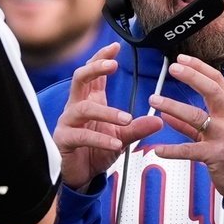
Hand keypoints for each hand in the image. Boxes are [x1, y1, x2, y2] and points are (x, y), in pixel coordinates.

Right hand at [53, 43, 161, 190]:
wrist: (81, 176)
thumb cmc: (96, 151)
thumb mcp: (122, 138)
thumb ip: (138, 128)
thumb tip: (159, 121)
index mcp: (89, 101)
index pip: (93, 73)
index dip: (101, 58)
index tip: (116, 47)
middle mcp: (76, 107)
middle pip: (79, 78)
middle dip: (95, 68)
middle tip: (113, 64)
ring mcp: (67, 123)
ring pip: (82, 108)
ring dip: (106, 111)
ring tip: (126, 119)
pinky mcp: (64, 140)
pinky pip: (81, 135)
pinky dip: (100, 138)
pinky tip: (115, 144)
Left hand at [150, 54, 223, 199]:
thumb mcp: (220, 131)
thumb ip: (193, 125)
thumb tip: (168, 116)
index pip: (217, 81)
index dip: (199, 68)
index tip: (181, 59)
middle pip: (212, 91)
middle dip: (193, 77)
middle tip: (173, 68)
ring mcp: (223, 135)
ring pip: (196, 116)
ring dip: (173, 107)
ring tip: (154, 100)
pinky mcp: (216, 155)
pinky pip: (190, 150)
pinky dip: (173, 150)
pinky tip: (158, 150)